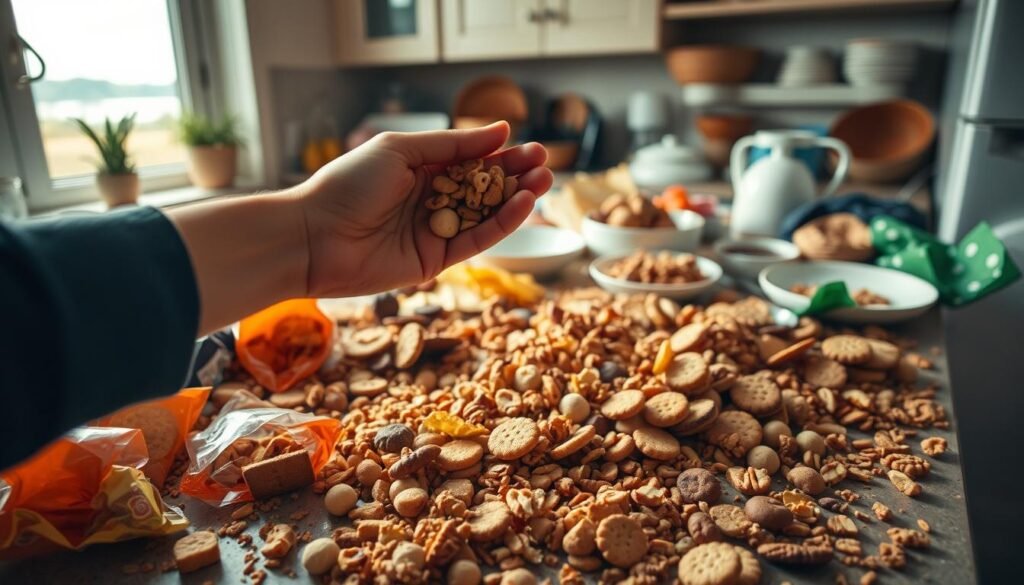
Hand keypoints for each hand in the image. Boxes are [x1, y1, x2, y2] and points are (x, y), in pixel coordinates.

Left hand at [295, 122, 552, 297]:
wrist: (314, 235)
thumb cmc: (349, 184)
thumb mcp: (403, 151)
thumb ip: (454, 145)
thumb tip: (501, 130)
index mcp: (419, 169)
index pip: (471, 161)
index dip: (503, 155)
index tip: (533, 148)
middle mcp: (429, 200)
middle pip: (483, 188)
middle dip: (516, 176)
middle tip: (546, 165)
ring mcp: (433, 231)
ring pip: (485, 215)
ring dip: (516, 200)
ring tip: (544, 183)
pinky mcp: (434, 260)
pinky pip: (475, 240)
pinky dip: (501, 224)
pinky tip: (522, 205)